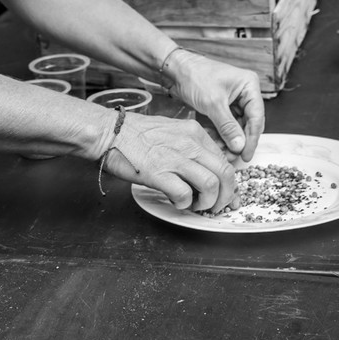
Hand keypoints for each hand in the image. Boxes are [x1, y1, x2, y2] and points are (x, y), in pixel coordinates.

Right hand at [100, 112, 238, 211]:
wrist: (108, 132)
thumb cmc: (135, 133)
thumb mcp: (171, 132)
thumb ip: (190, 148)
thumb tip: (203, 170)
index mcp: (194, 133)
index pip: (224, 160)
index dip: (230, 183)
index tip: (228, 196)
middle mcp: (190, 143)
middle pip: (225, 173)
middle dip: (226, 196)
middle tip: (217, 207)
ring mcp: (175, 158)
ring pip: (211, 184)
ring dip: (207, 202)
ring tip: (195, 206)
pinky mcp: (159, 173)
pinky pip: (184, 194)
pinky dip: (184, 204)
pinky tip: (176, 203)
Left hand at [160, 49, 264, 160]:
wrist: (176, 70)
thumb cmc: (195, 76)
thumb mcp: (213, 103)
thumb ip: (227, 126)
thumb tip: (239, 146)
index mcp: (249, 86)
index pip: (257, 117)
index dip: (252, 138)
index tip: (246, 155)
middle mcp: (245, 93)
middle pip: (249, 123)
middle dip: (240, 141)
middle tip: (233, 157)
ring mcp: (235, 100)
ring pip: (237, 127)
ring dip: (230, 140)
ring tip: (222, 153)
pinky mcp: (223, 107)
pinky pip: (227, 125)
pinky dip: (222, 135)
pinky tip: (215, 144)